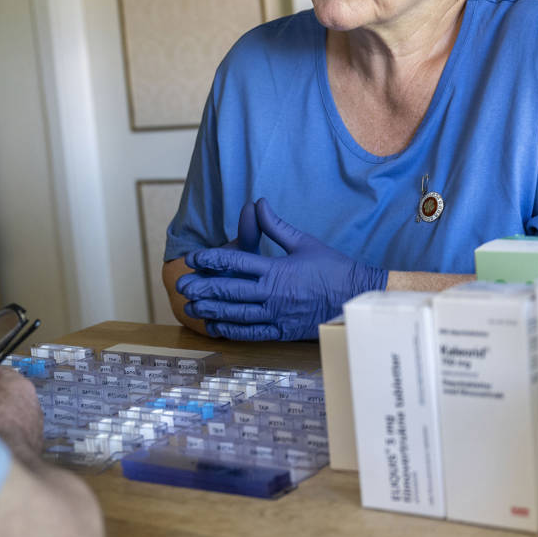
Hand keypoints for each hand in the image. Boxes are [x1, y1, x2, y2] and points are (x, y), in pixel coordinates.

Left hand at [175, 197, 385, 340]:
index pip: (235, 263)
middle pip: (229, 291)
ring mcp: (276, 315)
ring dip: (210, 311)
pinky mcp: (282, 331)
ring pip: (235, 314)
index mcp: (276, 269)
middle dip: (202, 288)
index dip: (210, 260)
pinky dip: (231, 331)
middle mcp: (272, 294)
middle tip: (181, 287)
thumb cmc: (333, 267)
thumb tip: (258, 203)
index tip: (193, 259)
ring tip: (191, 308)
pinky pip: (251, 333)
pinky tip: (215, 328)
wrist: (356, 298)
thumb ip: (276, 225)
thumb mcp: (304, 242)